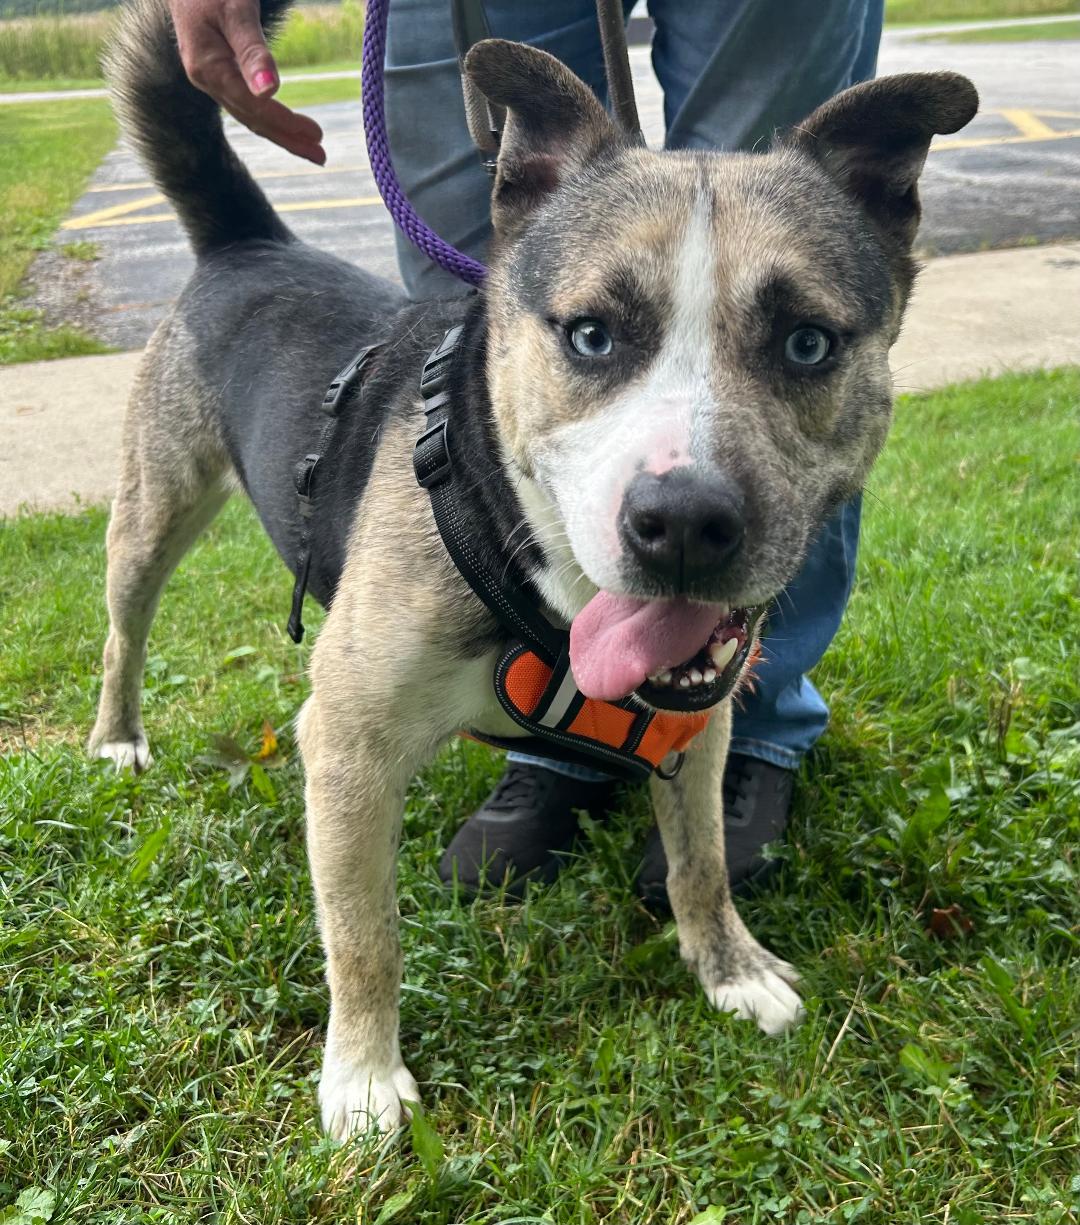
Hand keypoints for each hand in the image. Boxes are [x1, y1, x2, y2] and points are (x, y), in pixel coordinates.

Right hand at [169, 0, 325, 163]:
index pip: (254, 107)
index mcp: (208, 67)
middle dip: (288, 139)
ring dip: (281, 134)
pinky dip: (268, 119)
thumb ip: (252, 50)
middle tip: (321, 156)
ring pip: (249, 115)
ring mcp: (209, 79)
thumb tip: (270, 91)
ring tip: (311, 147)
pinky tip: (283, 127)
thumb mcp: (235, 10)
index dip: (286, 123)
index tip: (316, 135)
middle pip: (253, 119)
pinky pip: (244, 105)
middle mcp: (206, 80)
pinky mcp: (215, 75)